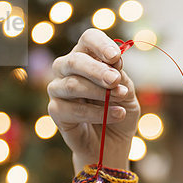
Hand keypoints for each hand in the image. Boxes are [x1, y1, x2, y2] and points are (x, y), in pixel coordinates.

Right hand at [47, 28, 140, 170]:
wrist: (113, 143)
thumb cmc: (119, 112)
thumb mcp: (127, 92)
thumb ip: (120, 77)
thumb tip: (113, 63)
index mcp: (87, 57)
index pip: (88, 39)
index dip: (100, 45)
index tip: (116, 57)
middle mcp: (68, 69)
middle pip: (75, 60)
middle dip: (97, 70)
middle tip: (115, 81)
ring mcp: (58, 89)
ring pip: (72, 85)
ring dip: (99, 93)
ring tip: (120, 99)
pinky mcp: (55, 111)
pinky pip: (72, 109)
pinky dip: (97, 113)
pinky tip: (116, 114)